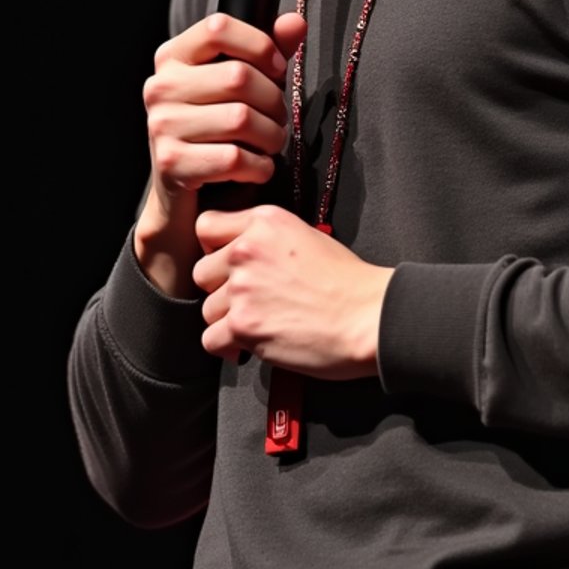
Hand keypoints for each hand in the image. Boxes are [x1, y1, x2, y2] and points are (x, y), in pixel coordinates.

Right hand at [134, 11, 305, 296]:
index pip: (218, 26)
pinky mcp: (171, 164)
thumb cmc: (217, 129)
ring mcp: (161, 125)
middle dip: (274, 101)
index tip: (276, 68)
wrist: (185, 196)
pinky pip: (235, 159)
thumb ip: (268, 51)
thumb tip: (295, 22)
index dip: (259, 45)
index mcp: (173, 57)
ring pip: (241, 119)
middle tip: (278, 118)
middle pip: (239, 76)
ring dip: (271, 136)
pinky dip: (260, 167)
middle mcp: (160, 87)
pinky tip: (257, 168)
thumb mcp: (242, 85)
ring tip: (270, 143)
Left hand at [193, 204, 394, 377]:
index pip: (206, 226)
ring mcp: (243, 287)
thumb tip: (238, 253)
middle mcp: (247, 249)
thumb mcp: (305, 236)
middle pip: (201, 272)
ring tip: (259, 324)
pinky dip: (228, 347)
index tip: (229, 264)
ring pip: (206, 309)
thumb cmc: (346, 281)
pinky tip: (251, 344)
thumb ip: (265, 239)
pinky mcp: (243, 325)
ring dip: (227, 321)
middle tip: (248, 301)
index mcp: (264, 221)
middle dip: (220, 289)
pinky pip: (210, 340)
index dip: (214, 248)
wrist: (368, 316)